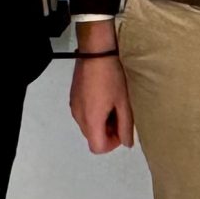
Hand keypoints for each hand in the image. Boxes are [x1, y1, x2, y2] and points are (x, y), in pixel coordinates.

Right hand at [68, 25, 133, 152]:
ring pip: (87, 126)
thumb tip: (126, 143)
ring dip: (101, 122)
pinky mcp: (73, 97)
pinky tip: (104, 96)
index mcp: (90, 120)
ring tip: (113, 104)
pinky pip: (83, 114)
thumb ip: (125, 126)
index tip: (122, 129)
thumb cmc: (111, 76)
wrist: (95, 51)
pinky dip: (93, 113)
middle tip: (120, 115)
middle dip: (107, 132)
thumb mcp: (123, 102)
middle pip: (92, 137)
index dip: (112, 144)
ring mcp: (74, 106)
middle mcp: (78, 116)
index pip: (97, 147)